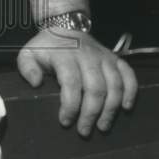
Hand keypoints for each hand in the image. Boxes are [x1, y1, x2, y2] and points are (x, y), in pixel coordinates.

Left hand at [16, 29, 137, 136]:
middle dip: (91, 113)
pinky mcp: (115, 59)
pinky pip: (129, 75)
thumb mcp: (28, 54)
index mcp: (65, 55)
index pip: (71, 83)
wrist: (65, 27)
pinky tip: (126, 107)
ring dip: (110, 108)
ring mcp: (104, 57)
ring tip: (102, 126)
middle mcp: (87, 56)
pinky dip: (131, 91)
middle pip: (95, 88)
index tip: (65, 121)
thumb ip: (27, 68)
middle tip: (84, 131)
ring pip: (114, 84)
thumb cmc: (46, 47)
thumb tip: (36, 83)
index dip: (70, 105)